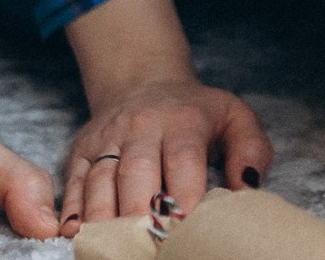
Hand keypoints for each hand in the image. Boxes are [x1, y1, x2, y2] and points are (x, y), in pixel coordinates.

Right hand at [58, 75, 273, 234]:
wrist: (144, 81)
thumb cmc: (196, 111)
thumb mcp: (234, 116)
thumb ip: (251, 149)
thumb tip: (248, 187)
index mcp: (182, 121)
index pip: (183, 159)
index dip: (185, 194)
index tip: (187, 225)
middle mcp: (140, 127)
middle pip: (137, 173)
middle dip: (143, 213)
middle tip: (152, 244)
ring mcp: (107, 140)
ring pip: (101, 181)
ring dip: (106, 218)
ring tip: (117, 248)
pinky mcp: (82, 152)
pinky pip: (74, 183)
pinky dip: (73, 211)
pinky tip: (76, 234)